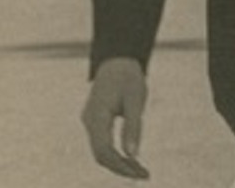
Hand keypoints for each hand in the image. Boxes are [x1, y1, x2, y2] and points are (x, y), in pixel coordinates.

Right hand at [81, 57, 150, 179]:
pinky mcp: (95, 121)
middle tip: (144, 175)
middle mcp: (89, 121)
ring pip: (101, 151)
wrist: (118, 59)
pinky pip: (103, 143)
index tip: (139, 173)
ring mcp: (90, 121)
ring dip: (119, 162)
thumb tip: (132, 155)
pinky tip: (132, 158)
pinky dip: (116, 153)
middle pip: (101, 155)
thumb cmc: (128, 77)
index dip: (121, 166)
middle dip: (121, 167)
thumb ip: (133, 127)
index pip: (104, 151)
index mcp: (96, 116)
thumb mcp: (136, 99)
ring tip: (141, 170)